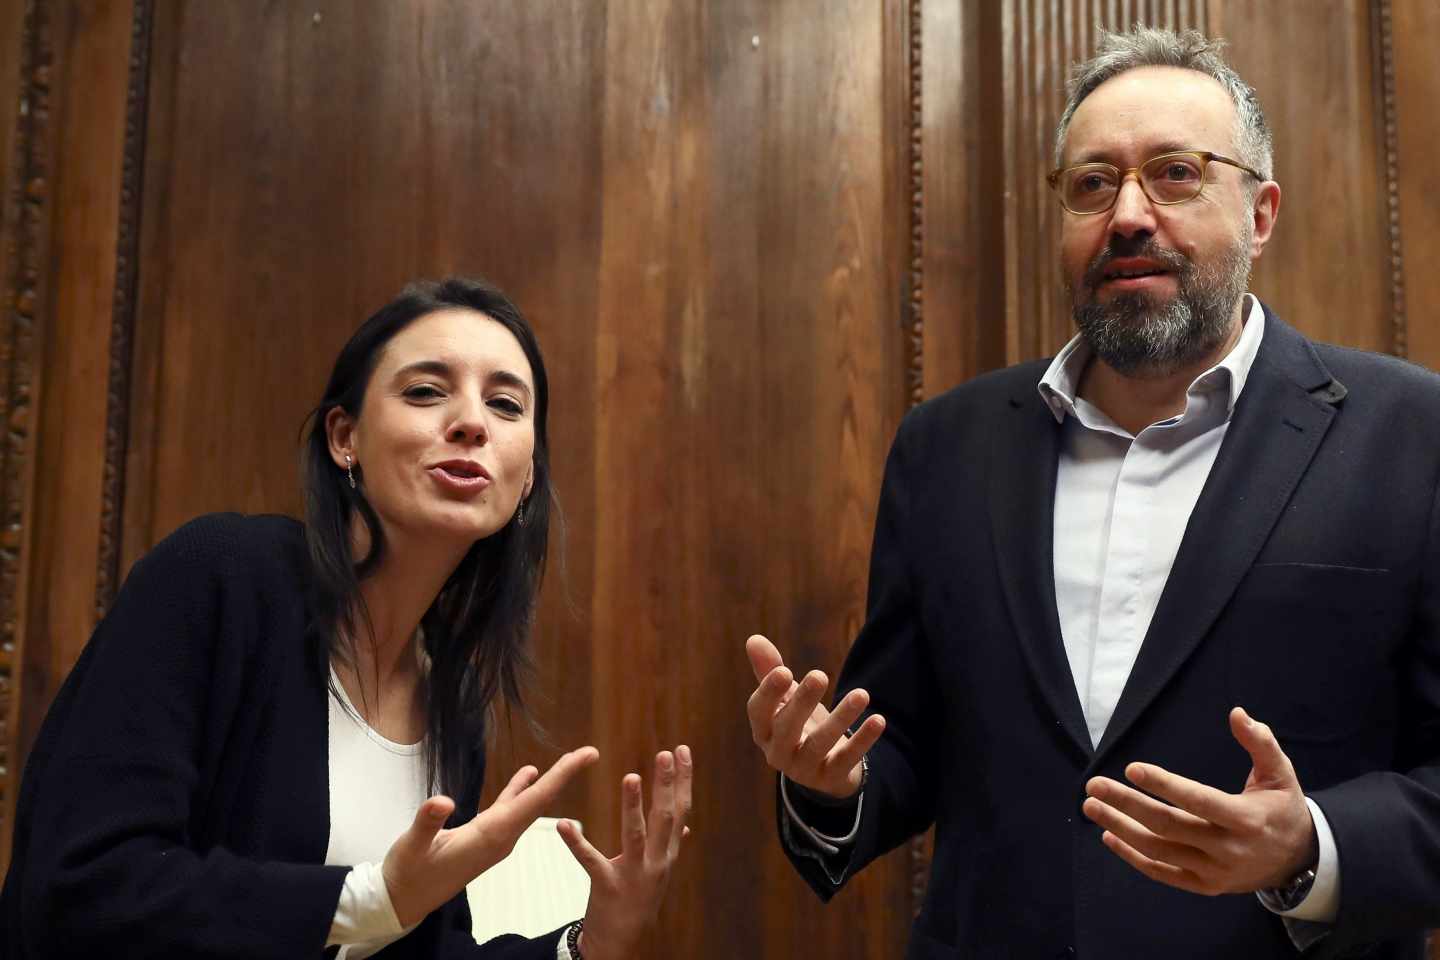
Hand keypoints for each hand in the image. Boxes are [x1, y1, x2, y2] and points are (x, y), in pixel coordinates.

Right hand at [382, 747, 598, 926]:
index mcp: (491, 836)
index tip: (585, 758)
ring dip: (548, 781)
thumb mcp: (412, 848)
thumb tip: (442, 801)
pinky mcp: (484, 836)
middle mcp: (501, 837)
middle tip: (589, 752)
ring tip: (568, 761)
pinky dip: (520, 789)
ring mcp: (495, 837)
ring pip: (528, 803)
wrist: (403, 900)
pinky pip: (509, 808)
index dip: (560, 777)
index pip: (534, 802)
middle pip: (540, 801)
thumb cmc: (408, 875)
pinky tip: (529, 774)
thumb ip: (427, 824)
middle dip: (564, 774)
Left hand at [558, 746, 693, 959]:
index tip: (683, 751)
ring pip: (636, 834)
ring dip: (634, 805)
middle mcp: (656, 862)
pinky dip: (576, 842)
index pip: (681, 810)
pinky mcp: (607, 886)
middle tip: (666, 754)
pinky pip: (590, 860)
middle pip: (666, 817)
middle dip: (666, 784)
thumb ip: (671, 848)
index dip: (683, 780)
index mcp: (667, 854)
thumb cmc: (639, 902)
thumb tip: (687, 829)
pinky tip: (564, 825)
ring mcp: (634, 875)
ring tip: (630, 777)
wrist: (622, 943)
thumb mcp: (660, 874)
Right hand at [744, 634, 884, 799]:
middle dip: (802, 702)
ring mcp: (804, 768)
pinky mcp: (830, 777)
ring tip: (862, 694)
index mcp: (763, 729)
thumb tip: (754, 638)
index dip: (769, 692)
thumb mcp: (784, 698)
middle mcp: (778, 752)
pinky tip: (878, 719)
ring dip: (841, 718)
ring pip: (820, 744)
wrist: (819, 767)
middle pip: (787, 728)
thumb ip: (770, 670)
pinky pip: (847, 759)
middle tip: (820, 675)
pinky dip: (863, 740)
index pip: (758, 711)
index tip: (784, 671)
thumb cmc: (796, 723)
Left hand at [1081, 707, 1316, 894]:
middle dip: (1127, 804)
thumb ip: (1260, 743)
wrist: (1299, 862)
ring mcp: (1215, 872)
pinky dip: (1133, 856)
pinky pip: (1162, 874)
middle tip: (1094, 785)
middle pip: (1169, 826)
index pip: (1198, 801)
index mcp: (1246, 819)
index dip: (1164, 785)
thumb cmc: (1282, 808)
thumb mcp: (1281, 773)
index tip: (1131, 768)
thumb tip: (1236, 713)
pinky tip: (1109, 834)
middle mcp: (1229, 849)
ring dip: (1121, 828)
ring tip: (1091, 806)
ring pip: (1159, 851)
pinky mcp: (1205, 886)